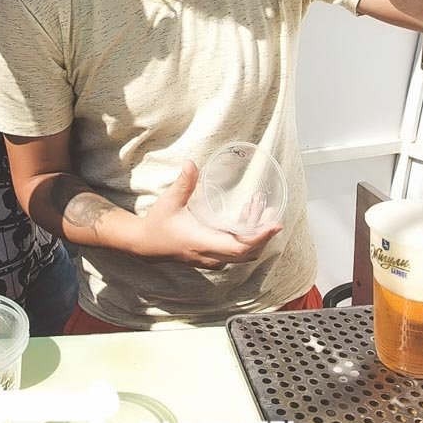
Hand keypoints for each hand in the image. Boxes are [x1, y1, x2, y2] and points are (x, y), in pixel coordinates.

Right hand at [128, 160, 282, 268]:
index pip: (238, 246)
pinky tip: (248, 215)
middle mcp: (211, 255)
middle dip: (263, 233)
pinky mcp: (213, 257)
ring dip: (256, 234)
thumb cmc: (159, 224)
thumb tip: (191, 163)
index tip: (275, 225)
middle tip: (271, 211)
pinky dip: (248, 237)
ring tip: (260, 207)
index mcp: (202, 242)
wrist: (147, 245)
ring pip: (245, 253)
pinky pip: (237, 251)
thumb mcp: (169, 202)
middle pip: (248, 252)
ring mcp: (213, 259)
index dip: (259, 237)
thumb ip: (183, 183)